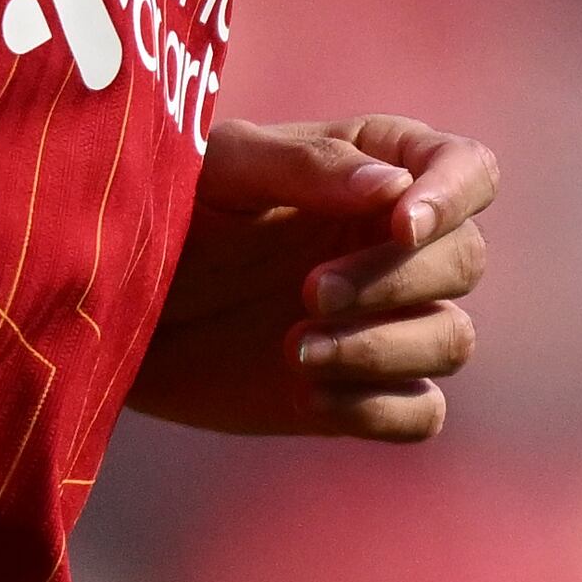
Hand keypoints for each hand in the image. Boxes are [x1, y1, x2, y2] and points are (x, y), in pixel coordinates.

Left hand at [126, 115, 497, 442]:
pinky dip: (379, 408)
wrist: (113, 306)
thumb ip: (307, 168)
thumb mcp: (221, 171)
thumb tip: (395, 190)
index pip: (468, 171)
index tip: (402, 224)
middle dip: (393, 281)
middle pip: (463, 261)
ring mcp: (382, 321)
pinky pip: (419, 412)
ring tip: (295, 348)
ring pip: (451, 340)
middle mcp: (391, 243)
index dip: (452, 197)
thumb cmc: (163, 211)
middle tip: (306, 292)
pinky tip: (307, 394)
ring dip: (384, 348)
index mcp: (375, 169)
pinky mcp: (360, 392)